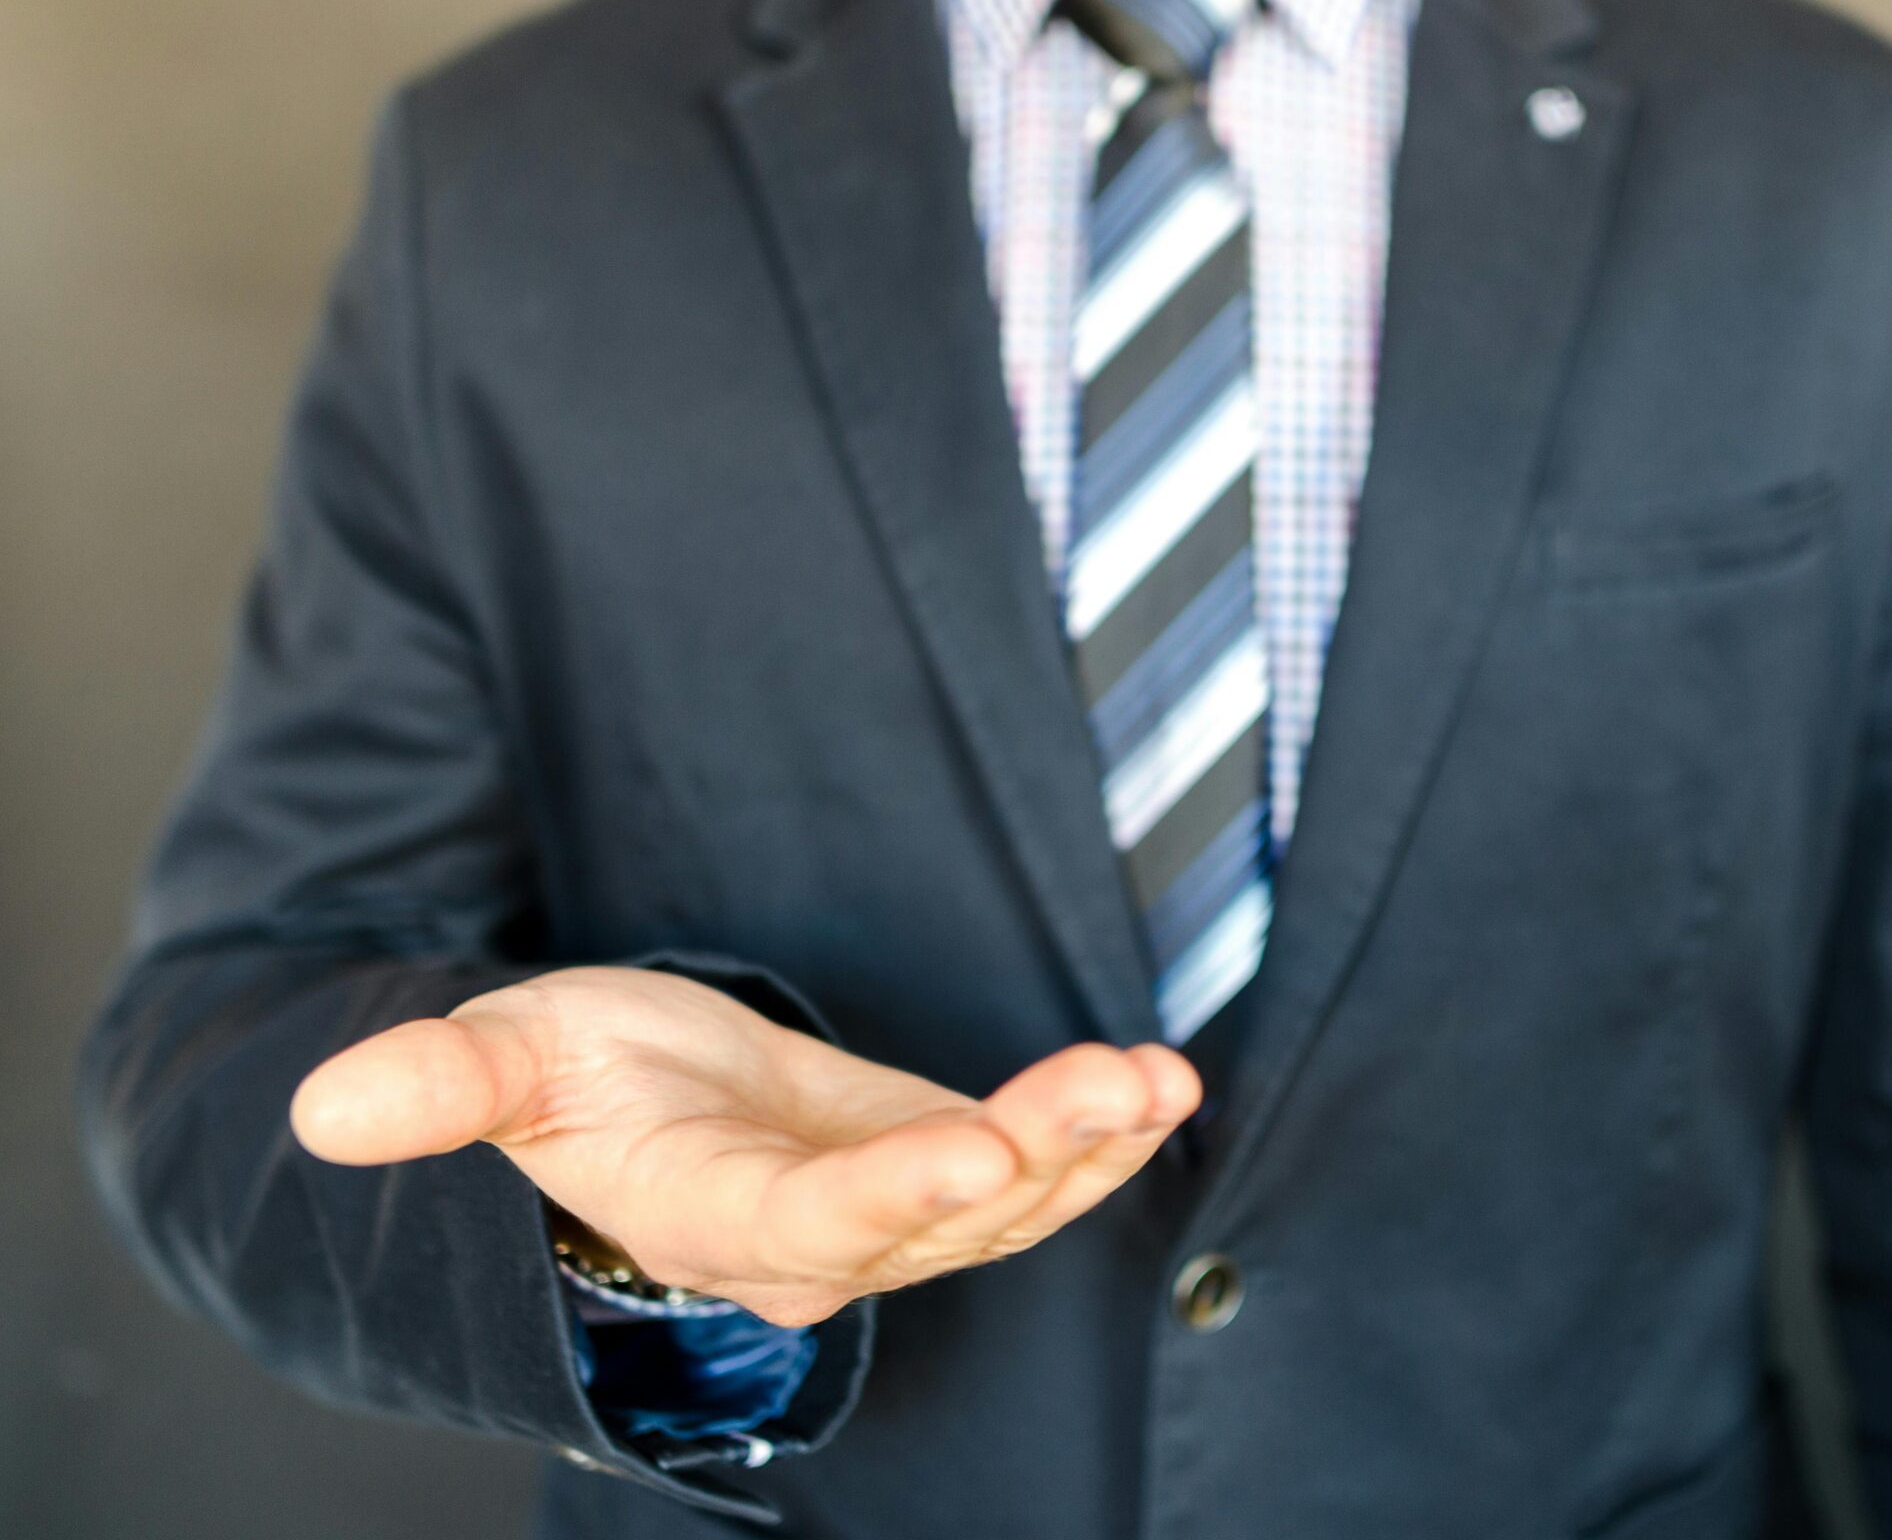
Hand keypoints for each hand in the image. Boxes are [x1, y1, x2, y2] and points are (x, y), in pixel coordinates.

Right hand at [289, 967, 1199, 1325]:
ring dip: (1090, 1146)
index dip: (896, 1198)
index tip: (979, 1152)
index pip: (813, 1224)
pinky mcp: (935, 1167)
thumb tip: (323, 1107)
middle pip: (941, 1221)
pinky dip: (1099, 1133)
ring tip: (1157, 1078)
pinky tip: (1162, 1084)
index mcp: (711, 1217)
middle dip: (1037, 1157)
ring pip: (1007, 1205)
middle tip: (1118, 1085)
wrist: (625, 1100)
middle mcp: (814, 1238)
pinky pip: (1031, 1169)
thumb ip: (441, 1087)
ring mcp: (887, 1212)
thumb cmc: (564, 1078)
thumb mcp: (503, 1058)